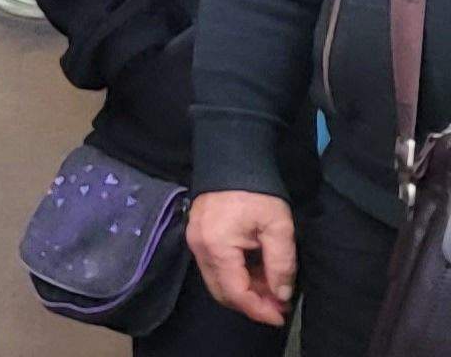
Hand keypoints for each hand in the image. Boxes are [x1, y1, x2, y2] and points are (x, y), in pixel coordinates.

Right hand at [187, 190, 297, 326]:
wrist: (232, 160)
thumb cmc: (257, 193)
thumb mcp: (278, 227)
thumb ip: (281, 264)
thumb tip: (281, 294)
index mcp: (217, 247)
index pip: (235, 292)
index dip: (258, 309)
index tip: (281, 316)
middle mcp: (199, 249)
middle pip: (221, 292)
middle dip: (251, 304)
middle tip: (278, 306)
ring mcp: (194, 243)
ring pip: (217, 282)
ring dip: (244, 292)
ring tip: (272, 291)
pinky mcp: (197, 237)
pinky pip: (215, 268)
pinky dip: (236, 277)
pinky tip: (257, 275)